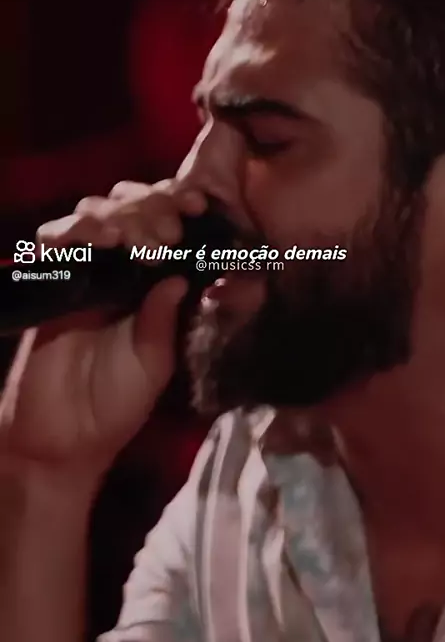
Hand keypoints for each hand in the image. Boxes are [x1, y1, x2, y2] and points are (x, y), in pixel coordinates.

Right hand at [0, 180, 206, 480]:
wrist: (64, 437)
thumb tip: (180, 276)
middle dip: (153, 207)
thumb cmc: (116, 403)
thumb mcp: (153, 364)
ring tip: (139, 241)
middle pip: (132, 204)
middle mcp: (120, 268)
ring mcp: (83, 271)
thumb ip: (163, 321)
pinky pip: (52, 240)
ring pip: (94, 211)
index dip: (181, 206)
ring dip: (119, 214)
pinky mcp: (48, 281)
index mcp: (154, 282)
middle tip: (169, 233)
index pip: (167, 224)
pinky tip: (100, 239)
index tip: (198, 206)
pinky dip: (73, 230)